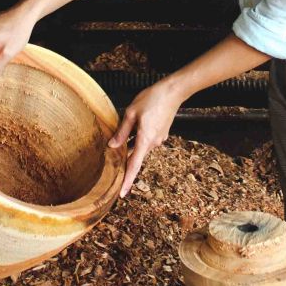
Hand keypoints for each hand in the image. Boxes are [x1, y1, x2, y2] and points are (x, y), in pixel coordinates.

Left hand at [107, 79, 183, 197]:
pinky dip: (138, 139)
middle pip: (136, 156)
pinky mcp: (162, 134)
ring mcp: (159, 139)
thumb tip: (112, 146)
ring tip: (124, 132)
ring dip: (131, 145)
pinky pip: (146, 141)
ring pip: (140, 147)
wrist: (173, 91)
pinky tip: (135, 126)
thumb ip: (122, 132)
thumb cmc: (152, 98)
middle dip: (125, 158)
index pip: (134, 165)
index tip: (122, 194)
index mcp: (145, 139)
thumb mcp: (131, 113)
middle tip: (113, 161)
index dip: (127, 181)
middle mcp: (154, 143)